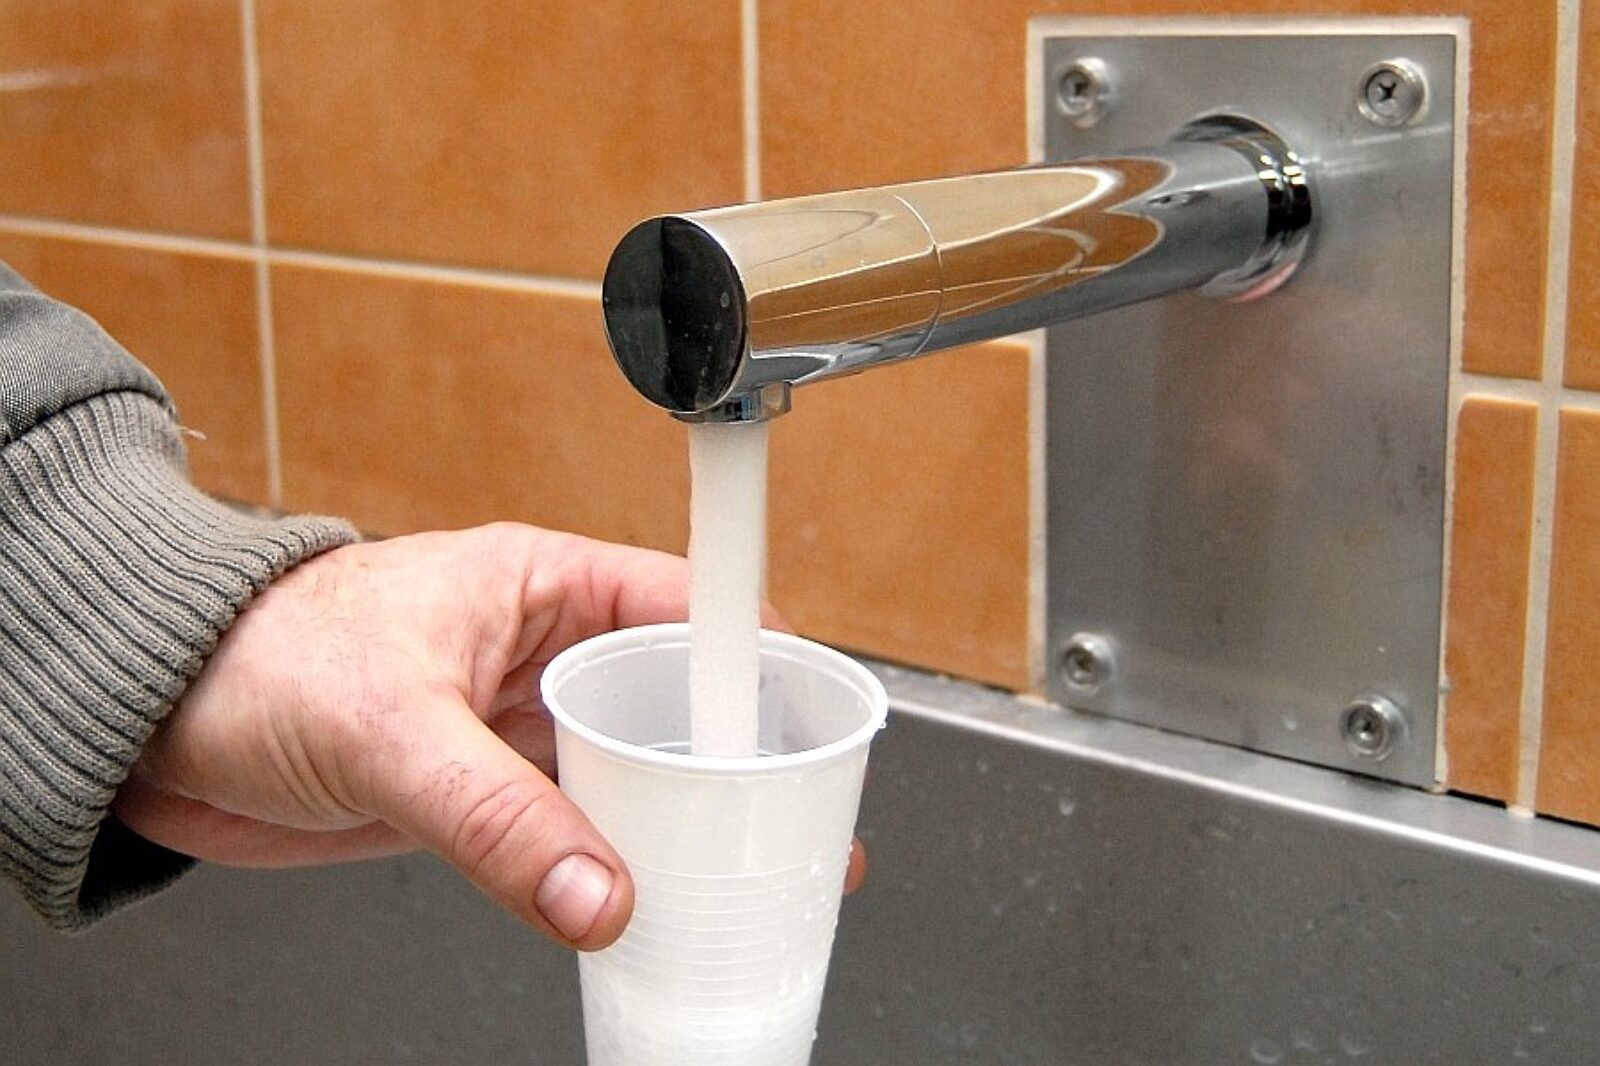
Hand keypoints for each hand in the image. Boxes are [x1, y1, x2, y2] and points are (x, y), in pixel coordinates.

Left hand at [113, 523, 866, 949]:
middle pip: (678, 698)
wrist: (157, 720)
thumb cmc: (257, 658)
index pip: (688, 606)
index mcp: (542, 585)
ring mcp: (517, 722)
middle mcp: (544, 650)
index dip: (757, 657)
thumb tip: (596, 892)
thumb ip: (495, 815)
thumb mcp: (390, 728)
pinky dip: (618, 857)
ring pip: (634, 766)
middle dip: (741, 756)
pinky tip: (652, 889)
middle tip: (804, 819)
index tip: (813, 718)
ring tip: (749, 867)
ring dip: (684, 816)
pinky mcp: (485, 788)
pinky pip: (579, 821)